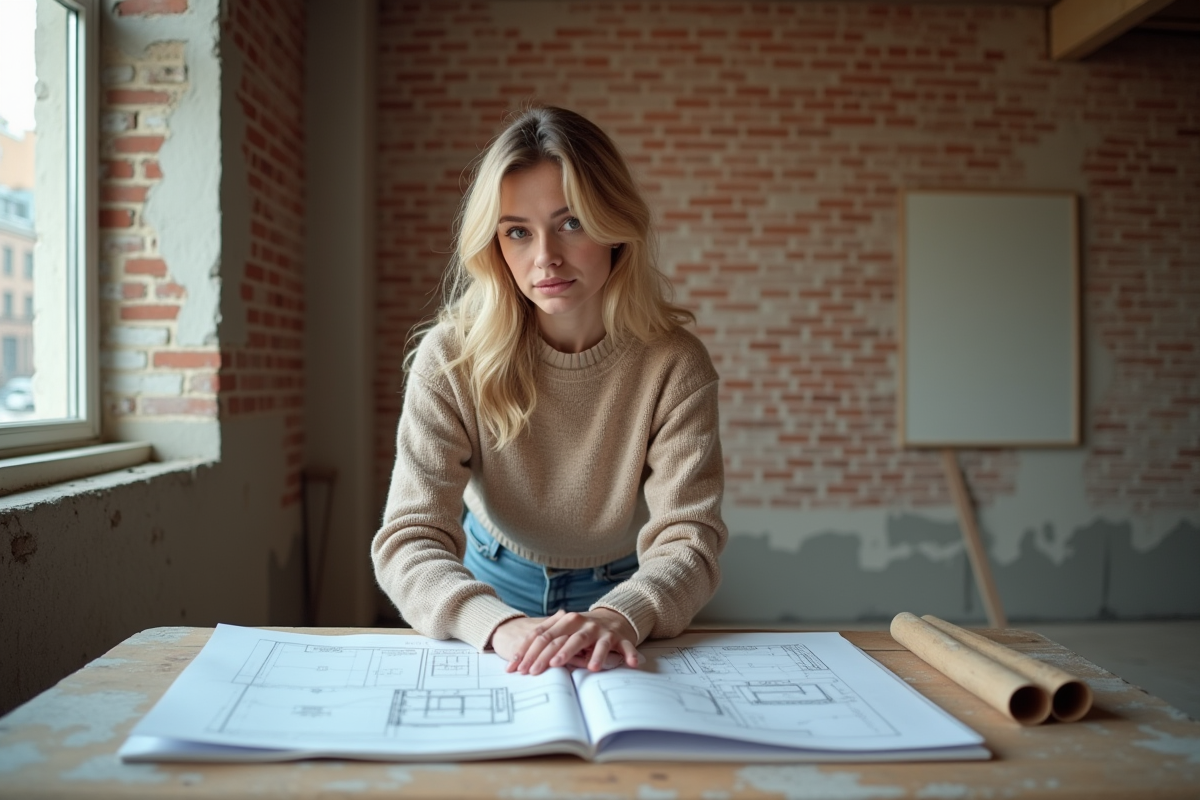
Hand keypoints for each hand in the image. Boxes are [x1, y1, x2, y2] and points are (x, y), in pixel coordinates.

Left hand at [491, 609, 639, 674]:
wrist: (615, 618)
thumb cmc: (584, 630)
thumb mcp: (565, 632)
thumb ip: (548, 643)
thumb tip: (520, 663)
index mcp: (565, 620)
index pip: (541, 635)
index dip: (527, 651)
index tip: (516, 668)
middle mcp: (581, 623)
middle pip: (560, 639)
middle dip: (546, 656)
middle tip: (534, 671)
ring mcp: (599, 630)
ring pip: (584, 640)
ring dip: (576, 652)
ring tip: (568, 664)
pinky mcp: (618, 638)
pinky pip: (623, 646)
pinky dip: (628, 654)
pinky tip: (629, 664)